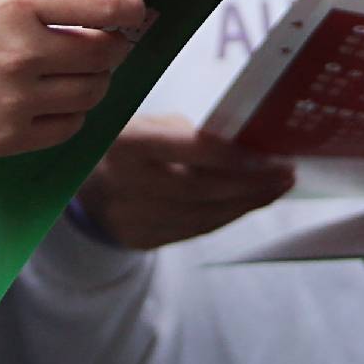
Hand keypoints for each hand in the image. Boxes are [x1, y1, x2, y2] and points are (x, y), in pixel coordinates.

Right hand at [0, 0, 149, 161]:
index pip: (106, 4)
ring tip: (79, 72)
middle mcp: (24, 51)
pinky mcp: (3, 139)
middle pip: (105, 52)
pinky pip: (66, 129)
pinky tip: (57, 103)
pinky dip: (72, 115)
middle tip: (106, 41)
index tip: (135, 10)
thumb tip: (55, 6)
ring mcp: (15, 99)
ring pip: (91, 93)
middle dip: (112, 45)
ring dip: (94, 82)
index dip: (131, 7)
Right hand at [77, 117, 296, 250]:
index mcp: (125, 143)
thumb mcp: (143, 124)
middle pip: (201, 189)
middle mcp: (125, 184)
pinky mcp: (140, 239)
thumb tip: (240, 144)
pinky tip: (248, 203)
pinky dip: (226, 216)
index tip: (269, 156)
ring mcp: (131, 218)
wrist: (77, 184)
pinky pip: (194, 230)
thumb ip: (185, 133)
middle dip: (251, 184)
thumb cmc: (124, 143)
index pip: (187, 149)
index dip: (232, 156)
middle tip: (285, 174)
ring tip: (276, 188)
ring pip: (202, 215)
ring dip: (246, 203)